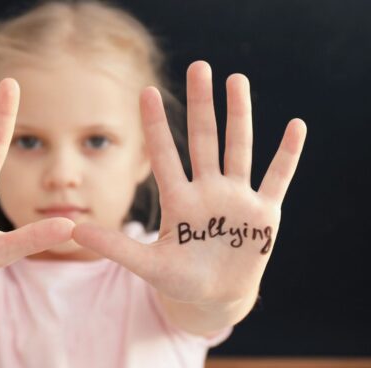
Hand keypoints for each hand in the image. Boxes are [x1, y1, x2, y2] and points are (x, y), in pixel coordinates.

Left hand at [72, 61, 306, 304]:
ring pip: (239, 149)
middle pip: (204, 141)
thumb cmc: (179, 280)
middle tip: (200, 66)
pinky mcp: (264, 215)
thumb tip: (72, 229)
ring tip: (237, 80)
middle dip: (202, 105)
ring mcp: (236, 199)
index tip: (145, 90)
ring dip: (240, 116)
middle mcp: (207, 191)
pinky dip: (288, 155)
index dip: (155, 125)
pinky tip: (297, 126)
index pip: (164, 155)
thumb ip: (114, 246)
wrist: (214, 299)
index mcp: (179, 200)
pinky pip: (277, 178)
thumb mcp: (147, 265)